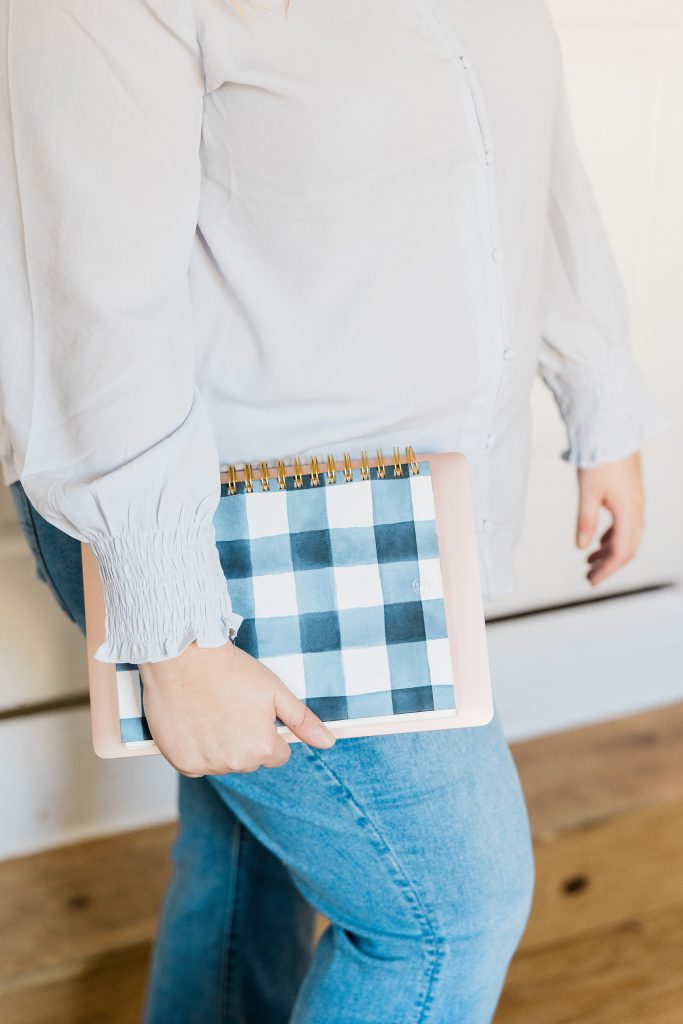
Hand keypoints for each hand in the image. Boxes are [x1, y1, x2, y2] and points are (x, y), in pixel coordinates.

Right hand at [139, 641, 334, 776]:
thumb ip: (302, 721)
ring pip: (223, 762)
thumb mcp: (276, 692)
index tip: (254, 712)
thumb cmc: (232, 671)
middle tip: (231, 708)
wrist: (185, 658)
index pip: (277, 754)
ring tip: (212, 712)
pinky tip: (195, 722)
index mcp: (263, 748)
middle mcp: (236, 763)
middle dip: (245, 740)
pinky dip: (197, 749)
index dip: (268, 732)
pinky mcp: (181, 762)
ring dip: (220, 746)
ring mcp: (206, 764)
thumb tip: (328, 742)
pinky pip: (196, 764)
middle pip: (249, 760)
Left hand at [576, 452, 643, 586]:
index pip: (620, 552)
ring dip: (609, 552)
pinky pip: (626, 525)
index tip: (591, 581)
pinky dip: (613, 537)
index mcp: (629, 513)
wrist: (614, 432)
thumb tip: (581, 547)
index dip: (606, 570)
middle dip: (609, 565)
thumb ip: (585, 521)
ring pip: (627, 537)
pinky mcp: (630, 496)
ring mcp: (635, 503)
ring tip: (590, 562)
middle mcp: (636, 510)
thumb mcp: (588, 492)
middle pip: (627, 548)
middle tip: (589, 577)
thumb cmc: (600, 459)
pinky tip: (599, 541)